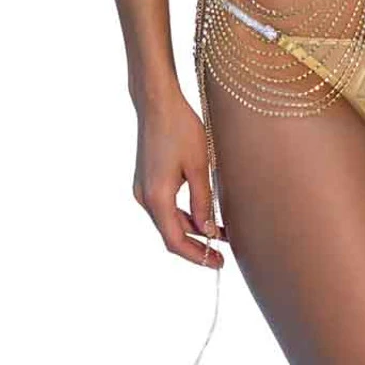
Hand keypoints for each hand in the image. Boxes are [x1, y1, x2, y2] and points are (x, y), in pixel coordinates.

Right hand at [132, 91, 228, 269]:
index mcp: (156, 197)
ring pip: (167, 220)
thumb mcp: (198, 166)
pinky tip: (202, 210)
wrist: (157, 102)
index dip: (197, 256)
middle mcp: (144, 198)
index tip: (217, 262)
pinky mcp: (145, 180)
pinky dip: (182, 213)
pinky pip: (164, 206)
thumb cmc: (180, 128)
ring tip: (218, 230)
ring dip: (190, 227)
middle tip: (223, 250)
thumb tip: (208, 230)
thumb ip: (203, 201)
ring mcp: (142, 189)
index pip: (175, 241)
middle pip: (170, 233)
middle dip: (197, 243)